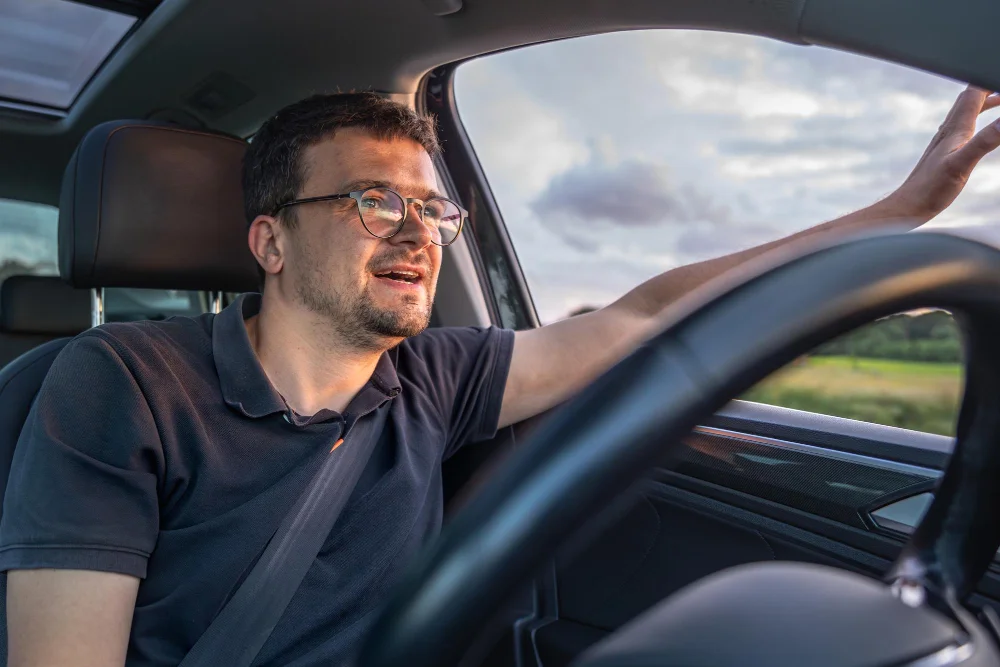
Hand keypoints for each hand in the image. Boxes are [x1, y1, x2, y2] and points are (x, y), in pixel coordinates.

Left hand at [883, 86, 999, 222]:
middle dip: (988, 86)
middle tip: (998, 83)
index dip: (988, 81)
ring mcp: (945, 142)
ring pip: (966, 112)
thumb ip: (985, 141)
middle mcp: (948, 131)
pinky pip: (964, 129)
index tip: (997, 73)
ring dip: (985, 102)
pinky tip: (979, 131)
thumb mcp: (962, 164)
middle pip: (969, 98)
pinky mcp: (944, 153)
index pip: (973, 93)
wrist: (907, 207)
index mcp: (955, 129)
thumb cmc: (930, 189)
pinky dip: (977, 121)